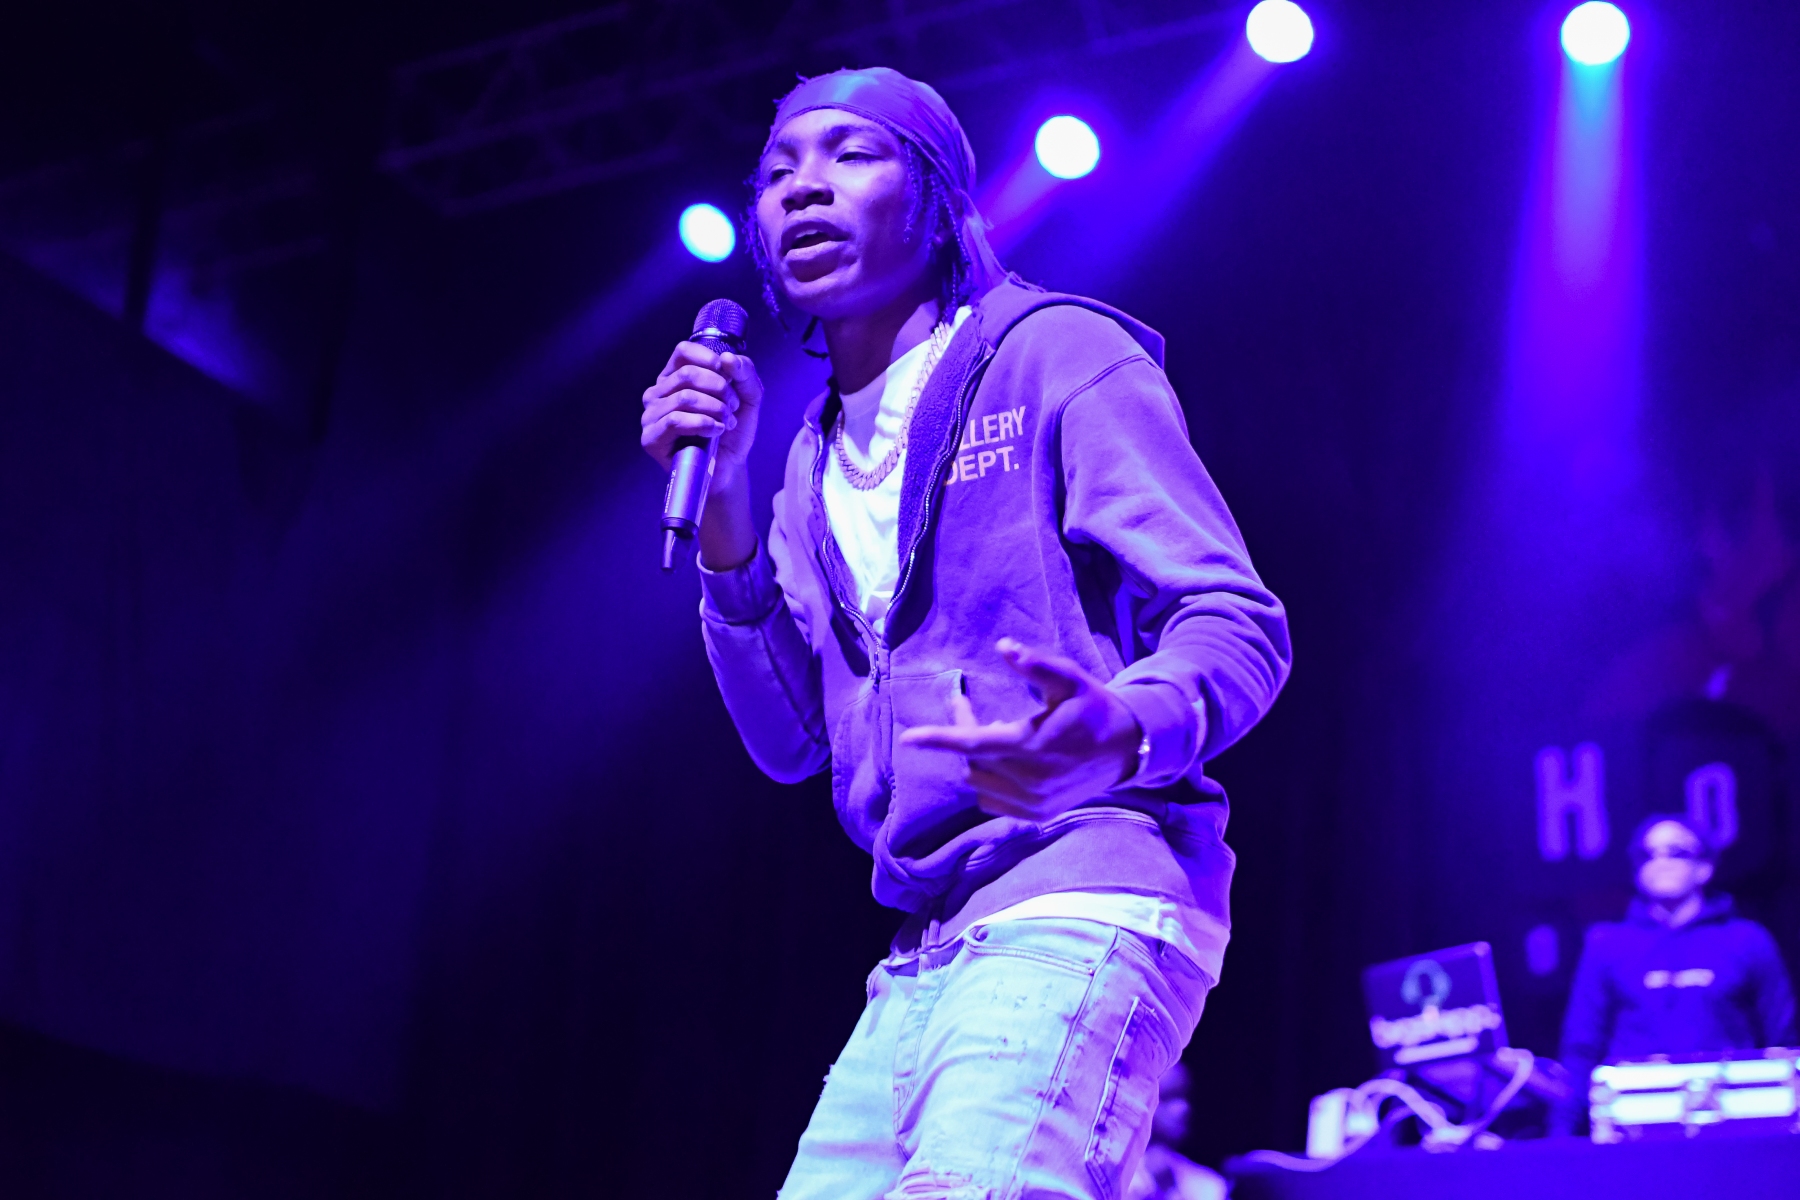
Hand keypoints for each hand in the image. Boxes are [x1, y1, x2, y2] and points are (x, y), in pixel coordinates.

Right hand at [640, 341, 764, 488]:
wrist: (729, 468)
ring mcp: (651, 415)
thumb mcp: (748, 397)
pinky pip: (675, 420)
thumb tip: (727, 358)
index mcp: (674, 378)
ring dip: (715, 409)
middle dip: (720, 389)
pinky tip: (716, 431)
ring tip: (727, 423)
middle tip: (733, 408)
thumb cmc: (732, 431)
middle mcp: (658, 393)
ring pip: (684, 397)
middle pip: (687, 374)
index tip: (729, 376)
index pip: (683, 351)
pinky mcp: (651, 438)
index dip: (709, 359)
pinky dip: (702, 423)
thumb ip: (744, 372)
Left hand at [900, 638, 1142, 820]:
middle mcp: (1030, 780)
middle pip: (972, 759)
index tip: (909, 738)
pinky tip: (1006, 761)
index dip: (939, 739)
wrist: (1127, 750)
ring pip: (978, 781)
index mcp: (1032, 745)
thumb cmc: (1093, 708)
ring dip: (975, 758)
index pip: (974, 743)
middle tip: (967, 707)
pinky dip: (987, 780)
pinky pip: (992, 800)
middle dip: (963, 732)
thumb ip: (1037, 665)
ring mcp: (1033, 803)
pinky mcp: (1037, 815)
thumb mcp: (1070, 679)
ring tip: (997, 735)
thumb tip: (1004, 647)